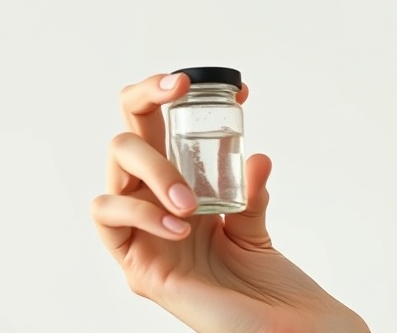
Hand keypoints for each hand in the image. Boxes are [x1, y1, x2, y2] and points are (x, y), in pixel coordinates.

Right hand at [91, 73, 368, 332]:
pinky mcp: (138, 267)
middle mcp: (156, 207)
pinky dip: (142, 211)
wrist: (285, 328)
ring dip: (152, 169)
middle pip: (125, 137)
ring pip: (113, 175)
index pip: (160, 130)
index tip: (236, 88)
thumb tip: (254, 155)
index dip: (179, 98)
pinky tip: (180, 223)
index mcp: (181, 191)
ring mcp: (144, 235)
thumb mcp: (256, 224)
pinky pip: (111, 221)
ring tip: (192, 200)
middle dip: (145, 99)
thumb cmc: (266, 282)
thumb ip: (248, 191)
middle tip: (182, 89)